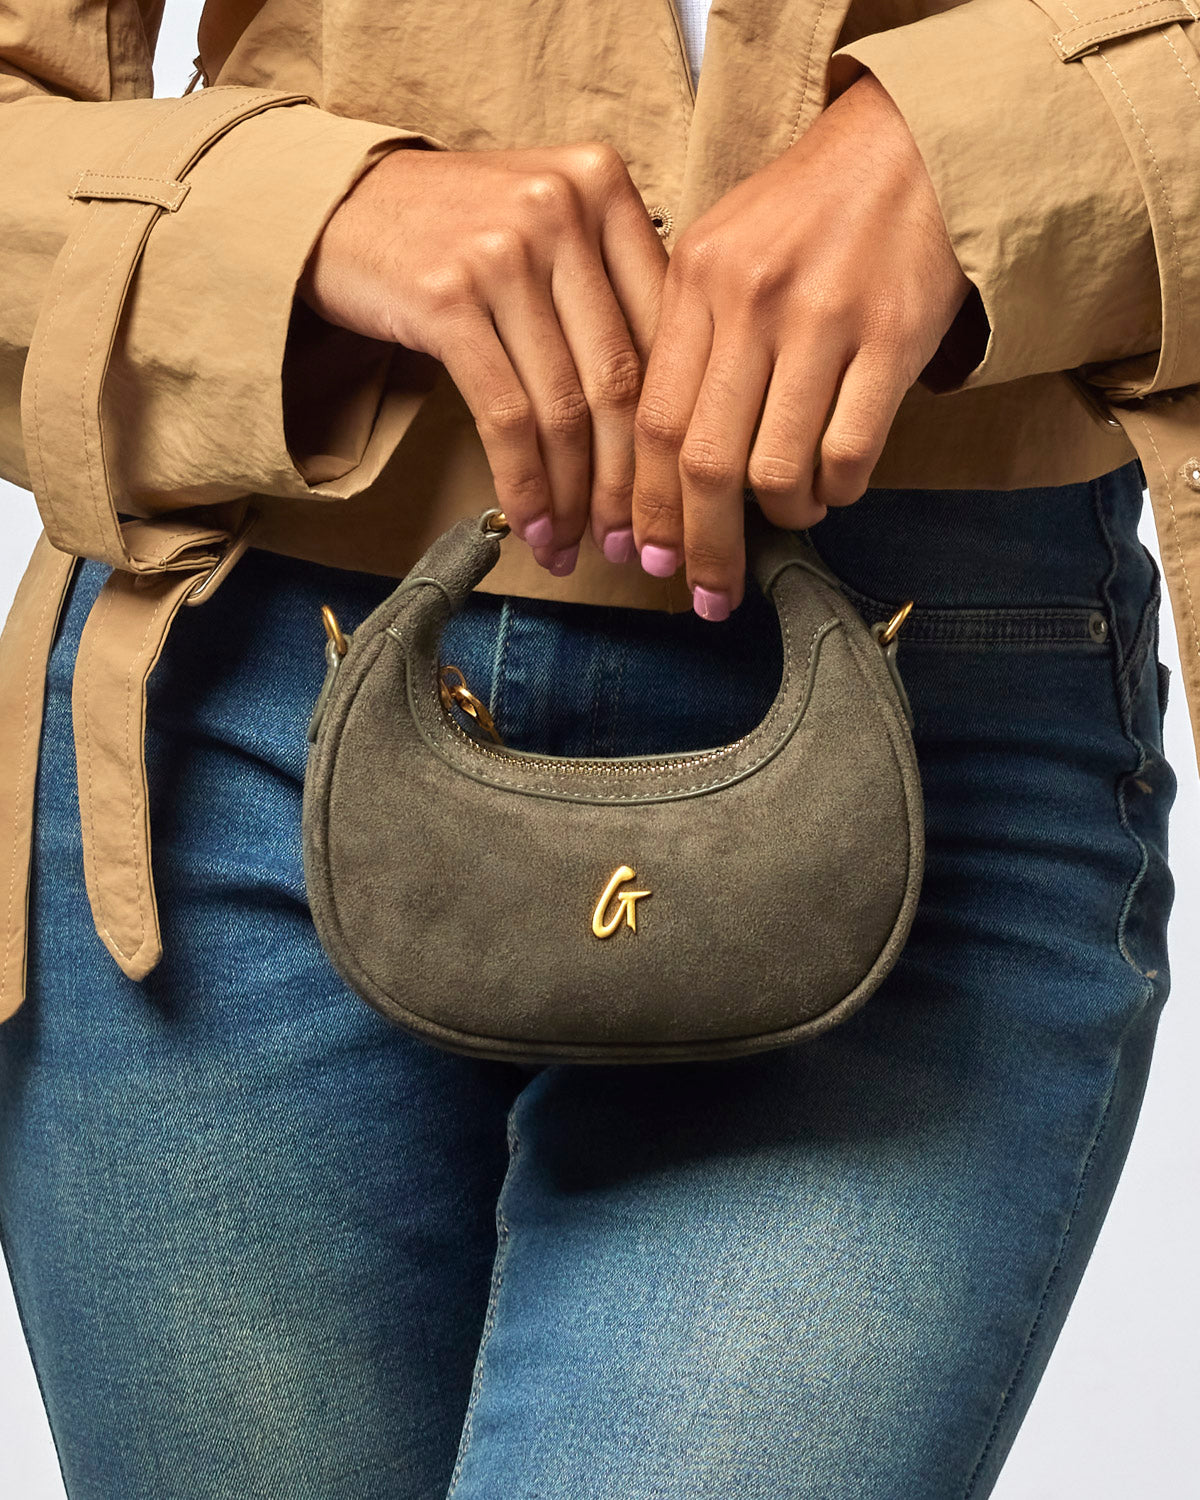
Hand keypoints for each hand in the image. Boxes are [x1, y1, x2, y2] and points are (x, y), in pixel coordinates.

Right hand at [298, 142, 667, 572]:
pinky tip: (531, 524)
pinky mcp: (447, 297)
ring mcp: (503, 250)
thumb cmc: (458, 232)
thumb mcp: (547, 228)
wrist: (340, 206)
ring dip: (571, 498)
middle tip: (628, 543)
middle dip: (627, 483)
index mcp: (604, 185)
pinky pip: (506, 417)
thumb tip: (671, 422)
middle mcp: (561, 207)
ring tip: (571, 546)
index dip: (672, 432)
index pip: (663, 332)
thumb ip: (611, 291)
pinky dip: (524, 485)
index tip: (669, 496)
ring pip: (566, 408)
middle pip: (621, 380)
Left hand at [630, 71, 973, 618]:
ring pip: (776, 469)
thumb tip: (660, 462)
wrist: (912, 147)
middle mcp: (752, 300)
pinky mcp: (894, 338)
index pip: (654, 421)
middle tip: (705, 592)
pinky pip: (849, 453)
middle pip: (705, 461)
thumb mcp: (721, 249)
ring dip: (781, 517)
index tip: (644, 558)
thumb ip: (686, 340)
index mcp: (696, 280)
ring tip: (789, 515)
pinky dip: (837, 491)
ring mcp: (825, 320)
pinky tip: (834, 485)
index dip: (645, 505)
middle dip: (700, 544)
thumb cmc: (807, 213)